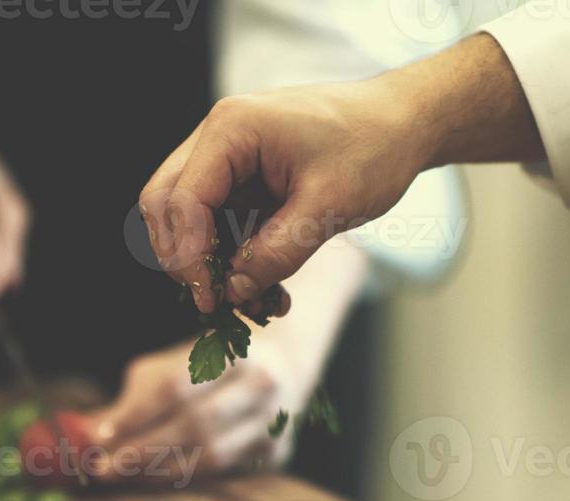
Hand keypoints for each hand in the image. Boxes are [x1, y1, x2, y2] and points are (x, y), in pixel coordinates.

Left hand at [87, 243, 369, 485]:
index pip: (176, 386)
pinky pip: (221, 472)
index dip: (134, 413)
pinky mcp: (276, 451)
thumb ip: (137, 393)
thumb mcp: (176, 362)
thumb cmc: (212, 363)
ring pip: (211, 456)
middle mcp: (261, 384)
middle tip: (103, 468)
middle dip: (142, 450)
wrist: (282, 363)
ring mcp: (274, 420)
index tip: (100, 436)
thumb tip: (86, 432)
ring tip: (122, 474)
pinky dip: (181, 476)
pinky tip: (153, 478)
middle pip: (194, 425)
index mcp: (233, 350)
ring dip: (159, 470)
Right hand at [139, 34, 539, 313]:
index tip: (210, 302)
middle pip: (166, 206)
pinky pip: (224, 230)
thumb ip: (277, 253)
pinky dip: (239, 265)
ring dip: (217, 270)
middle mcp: (218, 140)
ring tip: (261, 306)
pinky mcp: (244, 183)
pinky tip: (272, 293)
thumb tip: (234, 293)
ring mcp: (228, 161)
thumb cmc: (372, 148)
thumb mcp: (329, 207)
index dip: (188, 257)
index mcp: (231, 130)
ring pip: (191, 224)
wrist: (403, 125)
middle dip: (186, 262)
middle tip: (216, 305)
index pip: (182, 200)